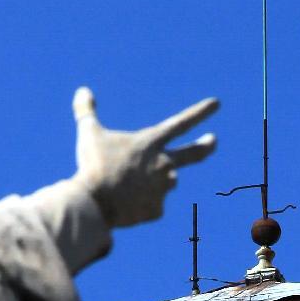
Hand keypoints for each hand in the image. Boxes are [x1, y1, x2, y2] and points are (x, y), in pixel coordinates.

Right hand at [72, 87, 217, 226]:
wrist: (96, 201)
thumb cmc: (94, 164)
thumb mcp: (88, 134)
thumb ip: (86, 111)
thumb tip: (83, 90)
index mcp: (152, 142)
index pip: (181, 123)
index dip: (200, 113)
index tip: (216, 104)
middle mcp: (164, 164)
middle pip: (192, 154)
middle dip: (205, 146)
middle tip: (213, 141)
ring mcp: (163, 188)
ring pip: (161, 184)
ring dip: (150, 183)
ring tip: (127, 186)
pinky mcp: (157, 210)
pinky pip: (149, 206)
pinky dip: (137, 205)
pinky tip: (123, 205)